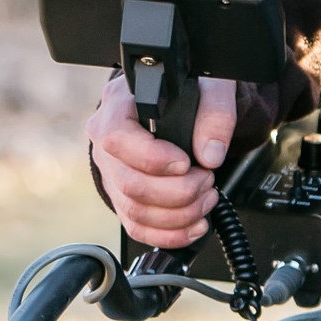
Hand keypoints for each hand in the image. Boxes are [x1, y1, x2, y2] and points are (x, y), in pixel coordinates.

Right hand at [85, 74, 237, 249]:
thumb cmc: (187, 89)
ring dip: (180, 215)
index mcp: (117, 108)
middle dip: (178, 192)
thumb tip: (210, 154)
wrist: (177, 101)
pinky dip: (170, 234)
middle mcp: (106, 144)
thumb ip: (214, 111)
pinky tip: (195, 225)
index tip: (186, 162)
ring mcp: (113, 174)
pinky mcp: (124, 198)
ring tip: (207, 198)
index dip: (154, 158)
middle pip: (130, 184)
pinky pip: (138, 227)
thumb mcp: (209, 85)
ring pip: (135, 211)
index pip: (118, 139)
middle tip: (206, 180)